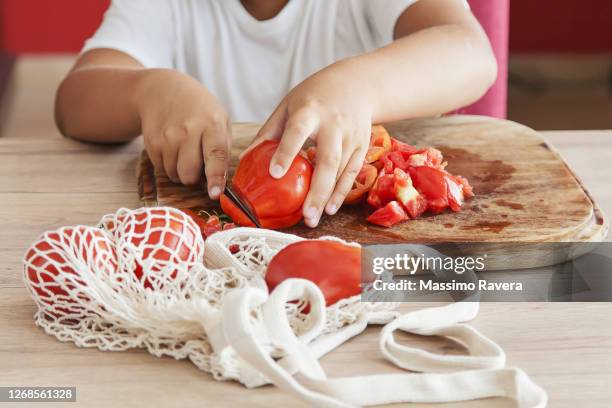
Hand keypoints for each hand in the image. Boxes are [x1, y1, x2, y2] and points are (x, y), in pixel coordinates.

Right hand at [137, 69, 230, 198]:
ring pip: (175, 176)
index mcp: (212, 124)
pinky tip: (173, 148)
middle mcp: (188, 131)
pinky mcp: (152, 143)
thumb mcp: (220, 119)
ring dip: (182, 172)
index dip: (215, 178)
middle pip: (189, 174)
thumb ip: (223, 148)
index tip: (215, 194)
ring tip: (185, 152)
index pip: (215, 156)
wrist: (163, 90)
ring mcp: (167, 138)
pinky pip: (163, 170)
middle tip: (199, 164)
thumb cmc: (200, 109)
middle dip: (195, 178)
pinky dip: (169, 166)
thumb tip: (222, 180)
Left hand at [244, 61, 373, 226]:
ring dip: (328, 197)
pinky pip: (352, 173)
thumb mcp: (287, 105)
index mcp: (310, 110)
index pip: (297, 131)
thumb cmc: (314, 96)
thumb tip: (246, 159)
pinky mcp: (362, 145)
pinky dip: (341, 192)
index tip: (274, 173)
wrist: (356, 84)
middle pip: (328, 159)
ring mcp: (351, 136)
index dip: (286, 152)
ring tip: (313, 219)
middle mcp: (334, 123)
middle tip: (304, 215)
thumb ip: (269, 132)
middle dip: (317, 189)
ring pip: (342, 170)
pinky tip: (330, 208)